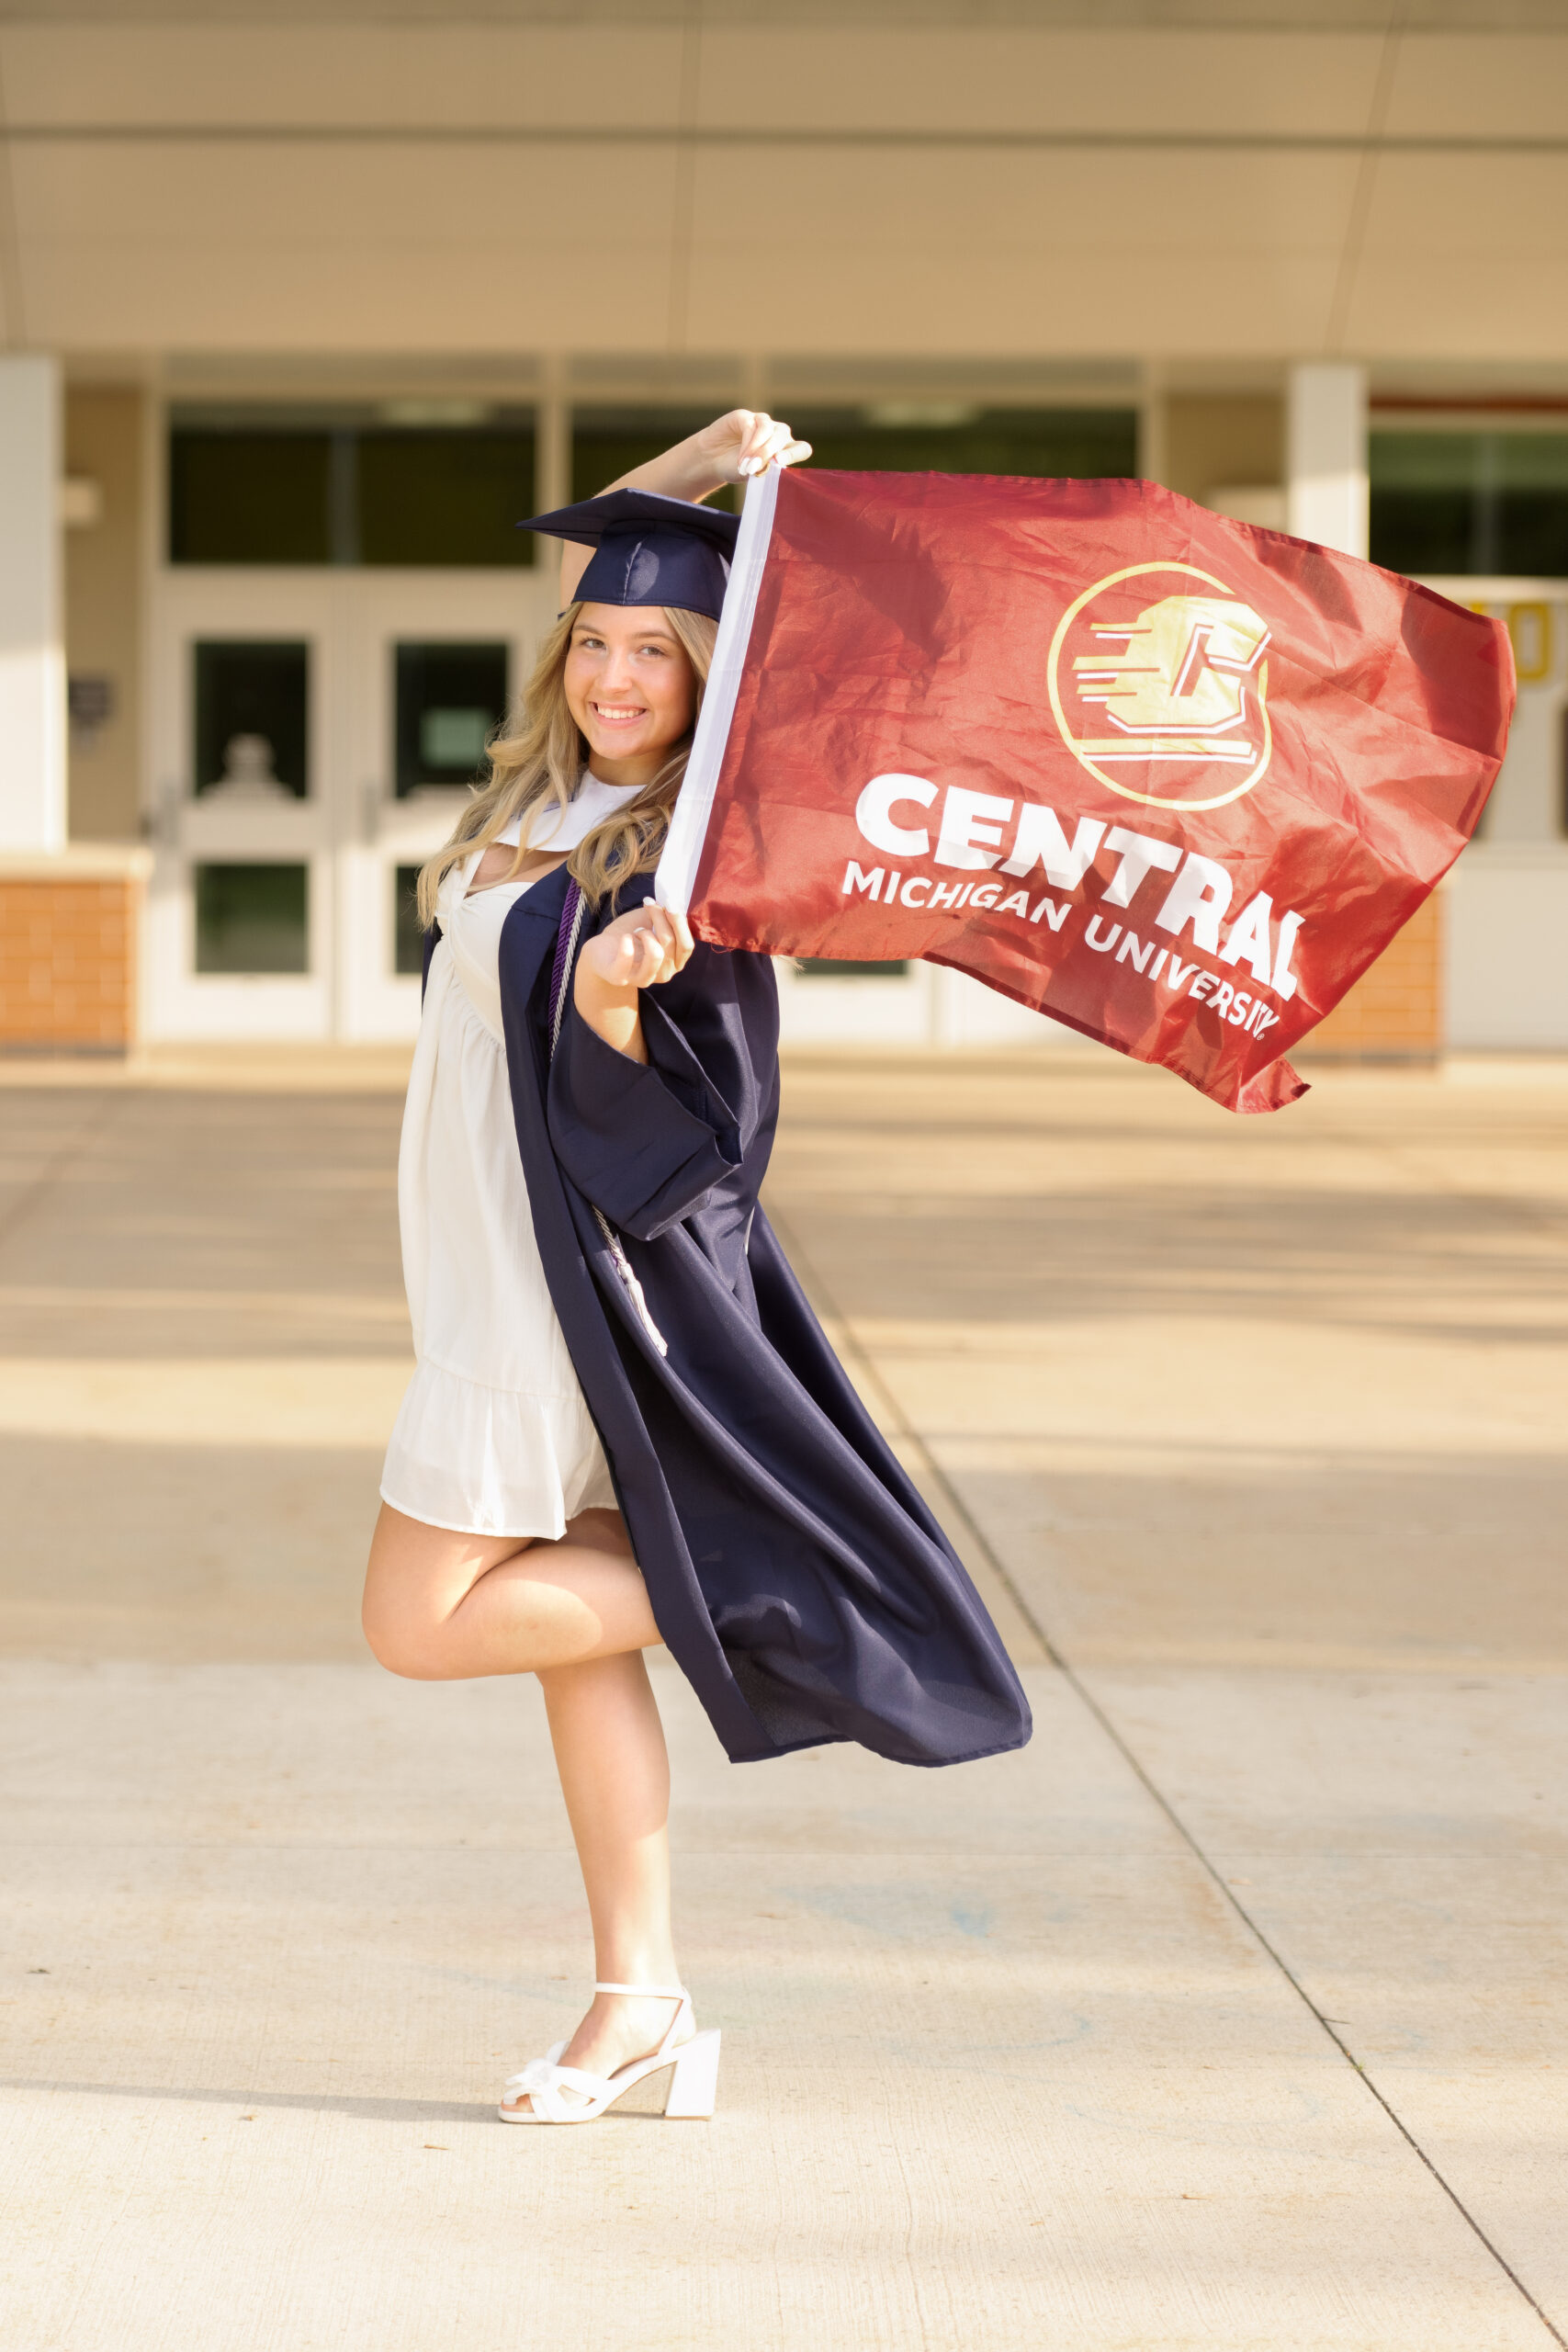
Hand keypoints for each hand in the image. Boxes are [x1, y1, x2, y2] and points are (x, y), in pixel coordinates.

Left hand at [578, 902, 693, 994]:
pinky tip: (624, 938)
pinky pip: (627, 956)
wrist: (602, 950)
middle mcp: (664, 974)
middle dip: (660, 918)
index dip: (680, 922)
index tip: (669, 901)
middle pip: (670, 943)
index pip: (687, 946)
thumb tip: (676, 902)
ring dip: (645, 933)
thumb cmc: (631, 934)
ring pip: (656, 953)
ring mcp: (643, 979)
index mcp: (675, 962)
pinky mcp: (620, 978)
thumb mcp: (651, 922)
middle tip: (648, 904)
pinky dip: (626, 940)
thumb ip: (665, 916)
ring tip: (637, 931)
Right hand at [692, 410, 812, 487]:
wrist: (712, 461)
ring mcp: (762, 423)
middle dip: (769, 453)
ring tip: (746, 466)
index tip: (781, 462)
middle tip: (755, 469)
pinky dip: (746, 445)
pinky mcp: (745, 417)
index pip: (801, 448)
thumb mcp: (755, 475)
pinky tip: (741, 460)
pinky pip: (750, 426)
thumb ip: (767, 470)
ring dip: (757, 449)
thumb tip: (775, 465)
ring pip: (767, 430)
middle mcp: (777, 433)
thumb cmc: (737, 469)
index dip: (796, 453)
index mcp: (786, 449)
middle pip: (782, 437)